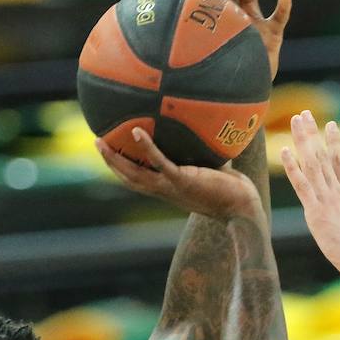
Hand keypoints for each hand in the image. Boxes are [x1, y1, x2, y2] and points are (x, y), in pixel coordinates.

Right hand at [97, 127, 260, 218]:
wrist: (242, 208)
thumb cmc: (232, 190)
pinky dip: (147, 148)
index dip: (123, 170)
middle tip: (97, 143)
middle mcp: (166, 191)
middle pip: (129, 178)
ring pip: (135, 174)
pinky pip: (159, 162)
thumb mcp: (212, 169)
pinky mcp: (183, 180)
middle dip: (111, 162)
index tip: (112, 155)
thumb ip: (206, 154)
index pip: (140, 181)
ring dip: (116, 158)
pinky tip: (137, 131)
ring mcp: (172, 187)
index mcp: (169, 190)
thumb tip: (210, 131)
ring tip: (101, 140)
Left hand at [170, 0, 291, 78]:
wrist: (252, 86)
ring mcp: (256, 23)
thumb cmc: (230, 73)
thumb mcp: (210, 61)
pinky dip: (284, 8)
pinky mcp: (273, 35)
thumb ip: (194, 52)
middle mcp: (238, 15)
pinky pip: (280, 19)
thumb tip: (161, 54)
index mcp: (222, 19)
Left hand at [281, 110, 339, 278]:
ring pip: (312, 163)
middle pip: (323, 156)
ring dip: (303, 140)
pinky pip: (302, 185)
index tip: (329, 124)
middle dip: (312, 134)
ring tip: (296, 120)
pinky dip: (293, 167)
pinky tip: (285, 150)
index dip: (334, 142)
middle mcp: (338, 192)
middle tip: (304, 114)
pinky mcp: (316, 213)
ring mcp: (327, 201)